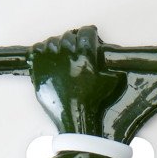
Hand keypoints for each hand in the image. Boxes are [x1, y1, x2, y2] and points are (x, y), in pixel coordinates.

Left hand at [29, 27, 156, 139]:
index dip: (90, 33)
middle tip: (77, 45)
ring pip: (52, 42)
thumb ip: (114, 67)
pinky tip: (46, 55)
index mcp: (86, 56)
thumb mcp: (112, 83)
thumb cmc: (97, 106)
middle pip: (69, 36)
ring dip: (59, 45)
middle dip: (74, 39)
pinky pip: (36, 52)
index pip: (86, 32)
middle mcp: (67, 56)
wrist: (78, 124)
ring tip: (64, 52)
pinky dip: (40, 51)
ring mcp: (51, 64)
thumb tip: (121, 57)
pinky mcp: (40, 73)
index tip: (90, 36)